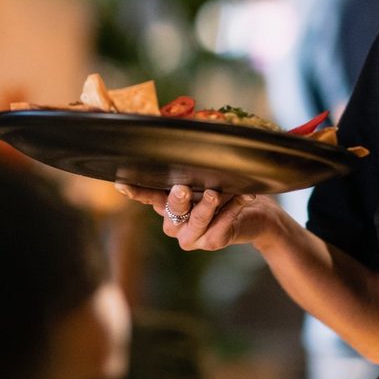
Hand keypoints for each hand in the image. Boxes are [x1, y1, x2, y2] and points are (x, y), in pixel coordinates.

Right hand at [113, 182, 274, 251]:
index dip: (135, 191)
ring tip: (215, 192)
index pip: (148, 196)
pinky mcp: (213, 242)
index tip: (122, 183)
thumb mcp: (207, 175)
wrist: (256, 213)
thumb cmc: (226, 189)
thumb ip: (193, 167)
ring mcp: (192, 236)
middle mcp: (175, 223)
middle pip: (172, 210)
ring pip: (196, 221)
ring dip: (207, 205)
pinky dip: (231, 210)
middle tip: (183, 188)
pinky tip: (243, 197)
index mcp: (167, 204)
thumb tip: (185, 136)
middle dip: (177, 199)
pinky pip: (219, 227)